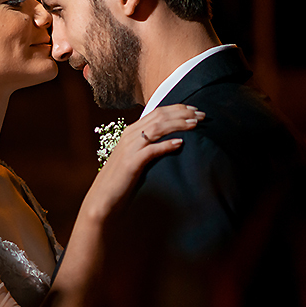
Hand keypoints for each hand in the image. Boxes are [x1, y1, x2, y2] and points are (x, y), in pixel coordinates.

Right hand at [83, 105, 203, 221]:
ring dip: (178, 124)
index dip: (179, 109)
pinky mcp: (131, 163)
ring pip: (157, 128)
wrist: (103, 197)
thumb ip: (150, 146)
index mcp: (132, 131)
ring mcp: (130, 148)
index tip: (196, 110)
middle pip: (160, 116)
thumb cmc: (123, 179)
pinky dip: (166, 145)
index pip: (158, 112)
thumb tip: (173, 141)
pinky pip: (151, 150)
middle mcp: (130, 135)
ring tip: (195, 125)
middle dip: (183, 113)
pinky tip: (180, 143)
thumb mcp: (137, 157)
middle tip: (202, 115)